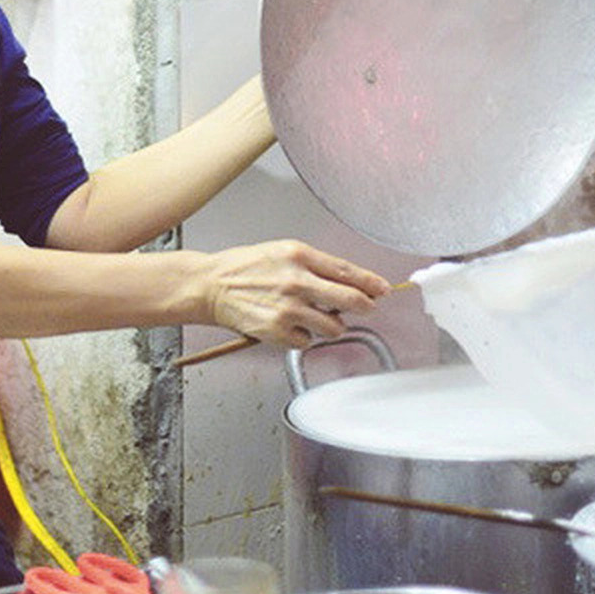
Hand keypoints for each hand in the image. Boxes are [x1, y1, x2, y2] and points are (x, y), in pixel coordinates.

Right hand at [201, 239, 391, 347]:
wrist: (211, 286)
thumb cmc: (245, 268)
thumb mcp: (283, 252)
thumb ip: (316, 265)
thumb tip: (349, 282)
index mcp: (299, 255)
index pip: (348, 271)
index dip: (371, 283)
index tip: (383, 290)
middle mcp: (296, 281)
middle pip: (351, 300)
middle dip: (365, 306)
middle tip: (366, 308)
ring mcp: (288, 308)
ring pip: (334, 327)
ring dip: (331, 325)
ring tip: (314, 317)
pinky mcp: (277, 331)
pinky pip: (307, 341)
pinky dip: (303, 336)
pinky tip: (289, 325)